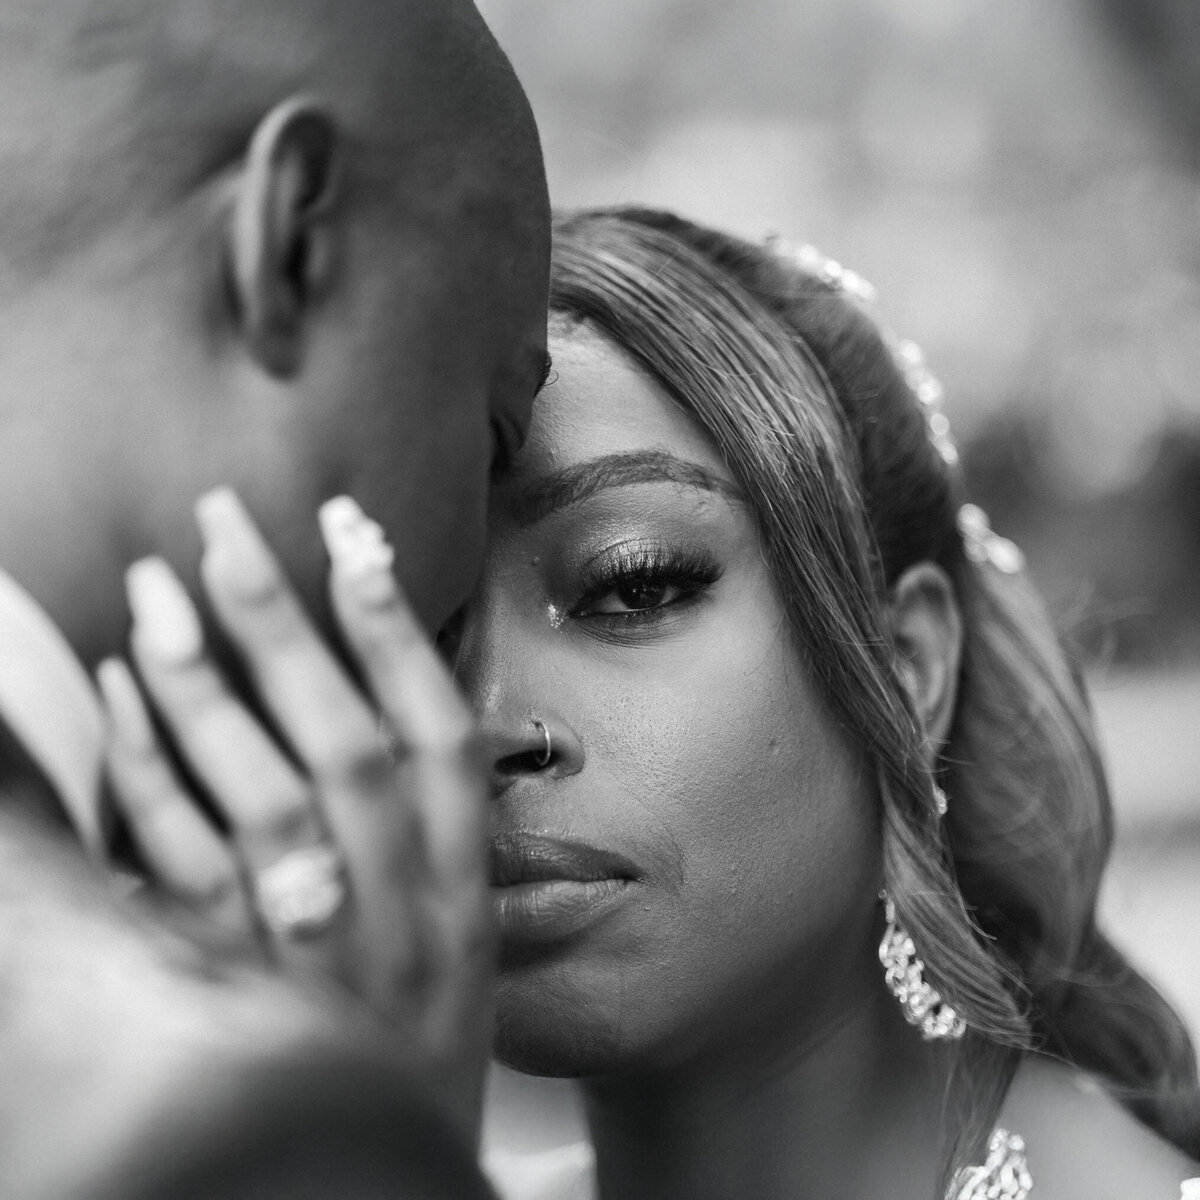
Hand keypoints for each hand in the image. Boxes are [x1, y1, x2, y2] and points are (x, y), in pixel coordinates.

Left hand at [97, 490, 492, 1132]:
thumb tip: (371, 693)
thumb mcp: (456, 946)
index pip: (442, 742)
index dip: (396, 636)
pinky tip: (118, 699)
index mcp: (462, 896)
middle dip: (285, 629)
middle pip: (345, 749)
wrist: (375, 1190)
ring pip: (259, 800)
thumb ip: (426, 837)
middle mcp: (398, 916)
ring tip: (157, 591)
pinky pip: (179, 875)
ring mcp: (316, 956)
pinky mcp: (230, 992)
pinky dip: (146, 779)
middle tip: (227, 526)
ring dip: (205, 688)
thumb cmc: (416, 1050)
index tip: (351, 539)